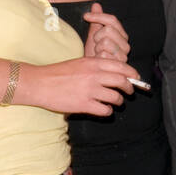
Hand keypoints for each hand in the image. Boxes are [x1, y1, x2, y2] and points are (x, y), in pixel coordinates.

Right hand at [18, 57, 136, 115]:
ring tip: (115, 102)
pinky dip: (107, 111)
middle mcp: (94, 75)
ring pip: (116, 97)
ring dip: (119, 101)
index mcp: (93, 63)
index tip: (135, 78)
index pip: (121, 66)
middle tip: (130, 92)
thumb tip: (115, 73)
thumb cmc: (58, 73)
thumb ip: (97, 67)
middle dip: (130, 88)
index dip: (132, 73)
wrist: (39, 83)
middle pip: (122, 81)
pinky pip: (105, 110)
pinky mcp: (84, 104)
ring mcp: (90, 90)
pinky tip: (104, 109)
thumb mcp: (80, 63)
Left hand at [82, 2, 130, 62]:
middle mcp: (125, 45)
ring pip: (105, 41)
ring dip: (96, 47)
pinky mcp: (118, 65)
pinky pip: (102, 54)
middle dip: (96, 36)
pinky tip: (98, 61)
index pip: (112, 20)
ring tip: (97, 54)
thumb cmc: (93, 55)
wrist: (92, 73)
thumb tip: (96, 4)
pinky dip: (97, 57)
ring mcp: (123, 55)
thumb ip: (97, 21)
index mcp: (121, 36)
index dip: (98, 16)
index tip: (86, 16)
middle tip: (95, 45)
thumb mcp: (94, 36)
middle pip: (108, 29)